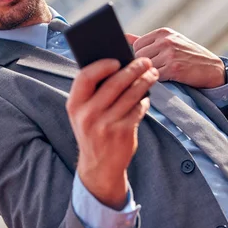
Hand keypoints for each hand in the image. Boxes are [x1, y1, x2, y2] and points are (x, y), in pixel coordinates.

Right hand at [66, 58, 158, 208]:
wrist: (99, 167)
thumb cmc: (92, 131)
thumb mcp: (82, 113)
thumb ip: (92, 92)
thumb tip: (116, 65)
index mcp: (74, 105)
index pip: (86, 77)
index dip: (102, 65)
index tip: (117, 59)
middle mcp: (88, 115)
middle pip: (114, 83)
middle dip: (132, 69)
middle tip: (145, 62)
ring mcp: (106, 125)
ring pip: (130, 95)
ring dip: (144, 81)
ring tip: (152, 74)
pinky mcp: (123, 133)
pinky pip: (138, 110)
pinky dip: (144, 101)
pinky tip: (146, 96)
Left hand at [126, 28, 224, 88]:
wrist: (213, 69)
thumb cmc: (188, 55)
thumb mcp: (170, 42)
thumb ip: (146, 41)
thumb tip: (123, 37)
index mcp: (163, 33)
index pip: (137, 44)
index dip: (137, 55)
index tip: (143, 62)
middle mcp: (166, 41)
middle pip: (138, 55)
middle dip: (140, 65)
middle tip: (147, 72)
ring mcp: (170, 54)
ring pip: (145, 66)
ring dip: (148, 73)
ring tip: (155, 76)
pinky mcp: (174, 68)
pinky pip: (155, 76)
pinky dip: (156, 80)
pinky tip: (162, 80)